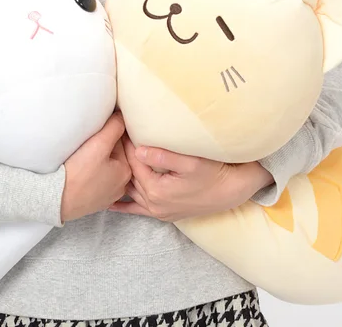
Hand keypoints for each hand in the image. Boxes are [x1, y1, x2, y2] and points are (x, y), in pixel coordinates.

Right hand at [60, 112, 131, 222]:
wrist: (56, 198)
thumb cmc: (79, 171)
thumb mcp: (99, 143)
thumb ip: (114, 127)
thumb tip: (122, 116)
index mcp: (126, 171)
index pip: (121, 143)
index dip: (108, 134)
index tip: (96, 133)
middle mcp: (121, 186)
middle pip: (113, 157)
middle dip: (103, 148)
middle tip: (87, 143)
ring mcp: (107, 197)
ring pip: (105, 170)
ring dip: (97, 162)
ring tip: (83, 157)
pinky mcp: (94, 202)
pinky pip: (95, 183)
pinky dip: (90, 175)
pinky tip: (81, 172)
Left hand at [108, 135, 272, 221]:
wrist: (231, 192)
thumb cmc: (214, 173)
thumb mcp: (191, 163)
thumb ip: (163, 157)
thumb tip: (139, 149)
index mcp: (157, 190)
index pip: (134, 162)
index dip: (126, 144)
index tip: (119, 129)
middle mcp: (154, 204)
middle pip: (130, 176)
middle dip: (121, 158)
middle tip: (112, 139)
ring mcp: (158, 211)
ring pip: (131, 191)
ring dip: (121, 176)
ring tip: (110, 158)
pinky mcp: (163, 214)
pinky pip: (137, 210)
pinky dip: (123, 206)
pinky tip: (110, 203)